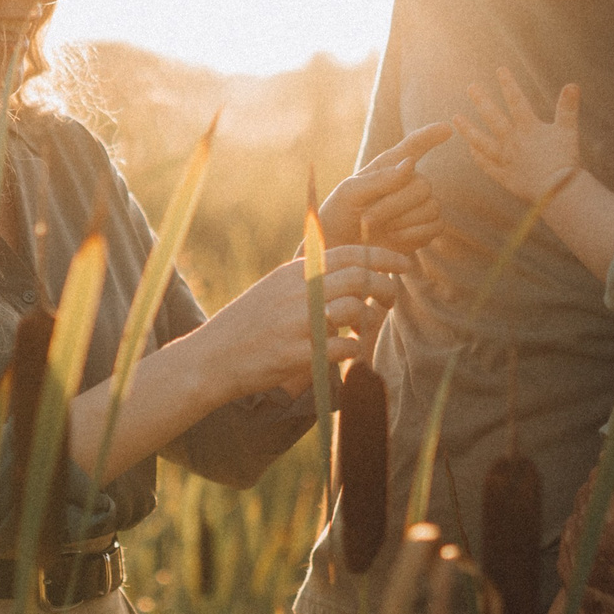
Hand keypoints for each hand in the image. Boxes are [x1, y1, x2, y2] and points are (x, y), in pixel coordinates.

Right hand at [202, 244, 413, 396]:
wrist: (209, 359)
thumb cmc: (245, 327)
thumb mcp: (272, 291)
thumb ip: (306, 279)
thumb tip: (345, 272)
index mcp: (293, 273)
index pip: (348, 254)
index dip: (382, 257)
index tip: (403, 264)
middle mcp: (297, 292)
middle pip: (359, 278)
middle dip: (385, 287)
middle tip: (391, 299)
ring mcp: (297, 323)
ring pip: (356, 310)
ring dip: (371, 321)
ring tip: (366, 331)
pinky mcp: (297, 354)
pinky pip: (344, 348)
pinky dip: (355, 351)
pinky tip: (349, 354)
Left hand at [317, 122, 450, 253]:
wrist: (342, 247)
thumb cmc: (341, 215)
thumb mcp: (350, 193)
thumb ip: (379, 179)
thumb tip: (410, 164)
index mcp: (389, 166)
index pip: (414, 145)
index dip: (430, 136)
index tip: (447, 127)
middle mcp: (410, 181)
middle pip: (423, 186)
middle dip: (393, 206)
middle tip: (366, 220)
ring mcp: (422, 205)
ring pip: (431, 207)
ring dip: (401, 222)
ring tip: (377, 228)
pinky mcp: (428, 228)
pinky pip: (436, 226)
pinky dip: (413, 235)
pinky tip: (393, 237)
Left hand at [456, 72, 582, 206]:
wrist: (559, 192)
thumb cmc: (565, 160)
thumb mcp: (568, 131)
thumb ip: (568, 108)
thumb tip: (573, 84)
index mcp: (528, 129)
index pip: (516, 101)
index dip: (509, 84)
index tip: (500, 70)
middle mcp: (512, 142)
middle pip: (493, 118)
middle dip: (481, 100)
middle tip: (471, 87)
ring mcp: (505, 159)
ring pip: (481, 141)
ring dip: (468, 129)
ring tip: (455, 118)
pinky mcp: (503, 176)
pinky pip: (486, 165)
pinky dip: (478, 157)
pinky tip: (470, 148)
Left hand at [561, 444, 613, 613]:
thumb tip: (610, 454)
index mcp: (604, 533)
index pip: (594, 487)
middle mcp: (586, 567)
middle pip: (582, 514)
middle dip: (603, 503)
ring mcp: (586, 596)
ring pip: (574, 544)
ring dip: (593, 530)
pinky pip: (577, 577)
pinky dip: (590, 563)